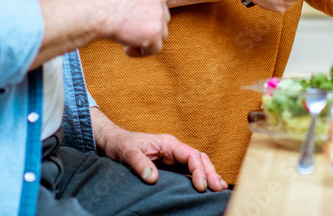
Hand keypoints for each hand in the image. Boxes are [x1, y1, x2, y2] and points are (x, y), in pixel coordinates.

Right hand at [91, 0, 169, 56]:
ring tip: (125, 41)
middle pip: (162, 16)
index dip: (147, 13)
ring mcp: (158, 13)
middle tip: (129, 32)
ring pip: (161, 32)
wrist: (94, 10)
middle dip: (148, 26)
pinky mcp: (154, 31)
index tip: (133, 21)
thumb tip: (137, 11)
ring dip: (145, 39)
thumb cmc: (98, 1)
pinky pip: (155, 48)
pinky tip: (126, 50)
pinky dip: (142, 52)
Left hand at [92, 108, 227, 191]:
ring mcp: (174, 158)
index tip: (200, 186)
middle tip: (217, 189)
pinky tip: (208, 187)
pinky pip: (190, 171)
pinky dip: (201, 177)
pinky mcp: (171, 166)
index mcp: (168, 143)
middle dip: (210, 173)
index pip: (191, 155)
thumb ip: (139, 163)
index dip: (199, 170)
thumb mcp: (127, 152)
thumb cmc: (121, 144)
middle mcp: (174, 149)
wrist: (113, 142)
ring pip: (198, 164)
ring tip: (219, 189)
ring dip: (209, 175)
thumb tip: (153, 178)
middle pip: (199, 159)